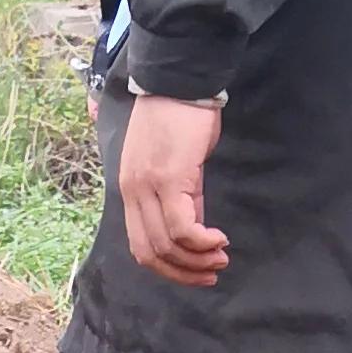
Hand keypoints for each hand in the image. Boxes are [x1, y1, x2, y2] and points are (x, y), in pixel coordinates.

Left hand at [119, 92, 228, 286]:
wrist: (181, 80)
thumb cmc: (180, 117)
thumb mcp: (174, 165)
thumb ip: (180, 197)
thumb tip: (192, 229)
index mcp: (131, 191)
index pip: (140, 246)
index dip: (168, 268)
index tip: (195, 271)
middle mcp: (133, 192)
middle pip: (150, 253)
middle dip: (183, 272)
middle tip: (212, 272)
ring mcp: (149, 186)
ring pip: (167, 244)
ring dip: (197, 259)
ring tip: (220, 257)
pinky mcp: (170, 178)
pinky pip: (183, 227)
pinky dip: (202, 241)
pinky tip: (219, 239)